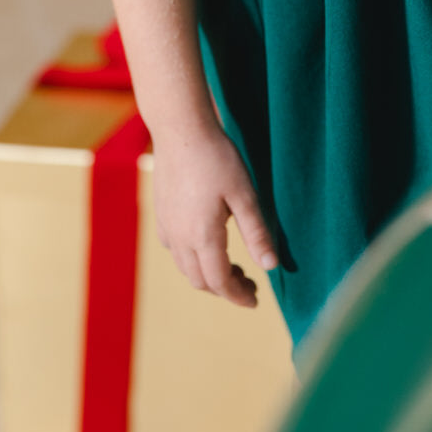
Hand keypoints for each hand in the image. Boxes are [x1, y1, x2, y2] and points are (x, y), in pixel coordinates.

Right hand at [151, 122, 278, 307]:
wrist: (181, 130)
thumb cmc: (217, 159)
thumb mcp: (245, 194)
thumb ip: (256, 233)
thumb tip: (270, 266)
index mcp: (203, 237)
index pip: (220, 282)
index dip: (238, 296)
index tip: (255, 300)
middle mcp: (180, 239)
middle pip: (201, 281)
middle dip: (225, 288)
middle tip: (249, 283)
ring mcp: (166, 227)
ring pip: (186, 268)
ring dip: (208, 275)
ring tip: (232, 267)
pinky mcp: (160, 215)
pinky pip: (174, 250)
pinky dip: (192, 259)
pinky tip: (206, 244)